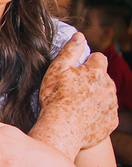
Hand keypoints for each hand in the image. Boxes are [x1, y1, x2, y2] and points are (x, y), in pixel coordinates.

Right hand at [35, 33, 117, 156]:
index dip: (86, 63)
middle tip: (73, 91)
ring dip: (96, 97)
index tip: (76, 72)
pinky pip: (106, 114)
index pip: (98, 58)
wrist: (61, 130)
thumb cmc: (54, 99)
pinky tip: (83, 118)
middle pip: (103, 78)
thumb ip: (70, 51)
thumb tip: (80, 36)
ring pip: (106, 95)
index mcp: (96, 72)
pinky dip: (97, 114)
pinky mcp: (111, 121)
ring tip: (76, 106)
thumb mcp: (56, 70)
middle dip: (92, 81)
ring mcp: (111, 105)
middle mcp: (109, 87)